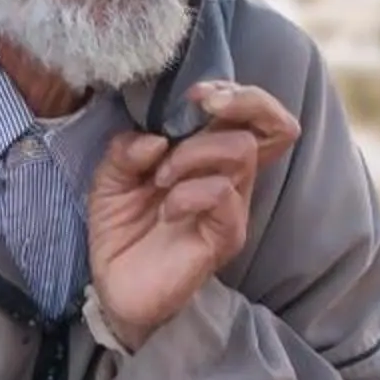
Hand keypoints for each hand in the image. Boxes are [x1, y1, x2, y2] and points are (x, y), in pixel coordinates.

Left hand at [86, 78, 300, 352]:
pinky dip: (189, 192)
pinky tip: (166, 210)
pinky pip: (223, 196)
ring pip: (240, 151)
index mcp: (207, 155)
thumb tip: (155, 138)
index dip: (239, 93)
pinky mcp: (225, 237)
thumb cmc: (121, 228)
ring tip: (161, 177)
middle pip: (269, 125)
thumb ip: (126, 150)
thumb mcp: (110, 179)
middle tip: (196, 109)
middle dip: (234, 104)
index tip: (197, 94)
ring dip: (194, 152)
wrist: (114, 286)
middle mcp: (229, 177)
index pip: (255, 114)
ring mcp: (231, 207)